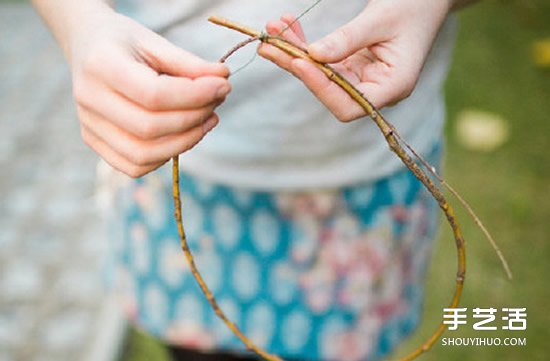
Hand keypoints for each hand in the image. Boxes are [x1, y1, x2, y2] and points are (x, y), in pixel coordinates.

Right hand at [69, 8, 229, 176]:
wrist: (87, 45)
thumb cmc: (126, 43)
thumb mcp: (156, 42)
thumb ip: (189, 63)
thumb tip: (223, 78)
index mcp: (101, 65)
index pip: (153, 94)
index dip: (194, 96)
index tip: (223, 86)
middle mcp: (88, 99)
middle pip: (150, 128)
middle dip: (194, 118)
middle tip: (217, 102)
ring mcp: (88, 125)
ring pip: (142, 154)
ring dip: (185, 142)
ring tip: (207, 120)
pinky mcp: (93, 141)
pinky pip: (134, 166)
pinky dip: (165, 156)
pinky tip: (184, 135)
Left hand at [258, 0, 451, 120]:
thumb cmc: (414, 5)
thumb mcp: (381, 19)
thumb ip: (347, 39)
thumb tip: (312, 55)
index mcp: (393, 87)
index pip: (349, 103)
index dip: (322, 87)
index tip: (298, 61)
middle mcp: (376, 89)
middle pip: (329, 90)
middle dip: (297, 65)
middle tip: (269, 43)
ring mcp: (362, 79)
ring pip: (320, 74)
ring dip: (293, 52)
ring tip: (272, 29)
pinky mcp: (351, 66)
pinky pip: (322, 59)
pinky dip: (303, 43)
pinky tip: (286, 26)